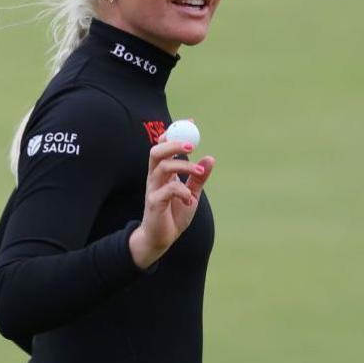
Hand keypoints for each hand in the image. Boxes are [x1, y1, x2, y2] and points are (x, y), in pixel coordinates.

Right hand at [129, 132, 214, 268]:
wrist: (161, 239)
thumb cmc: (173, 215)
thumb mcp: (191, 194)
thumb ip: (199, 177)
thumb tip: (210, 158)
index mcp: (162, 172)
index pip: (164, 145)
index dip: (175, 132)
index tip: (191, 123)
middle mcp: (154, 177)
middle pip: (157, 151)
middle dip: (173, 144)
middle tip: (192, 145)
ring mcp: (153, 189)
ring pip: (162, 167)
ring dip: (183, 165)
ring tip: (199, 171)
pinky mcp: (154, 203)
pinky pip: (168, 190)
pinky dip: (182, 192)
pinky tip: (189, 201)